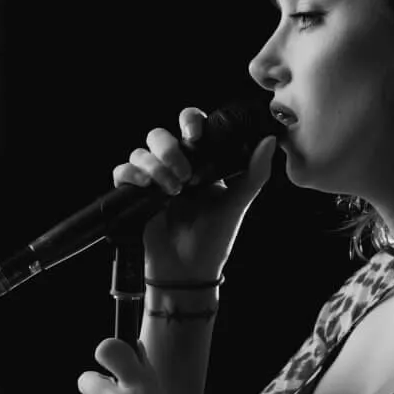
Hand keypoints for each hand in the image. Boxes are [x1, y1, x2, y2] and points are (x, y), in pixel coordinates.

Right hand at [114, 106, 278, 281]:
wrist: (189, 271)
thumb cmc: (214, 239)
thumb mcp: (237, 204)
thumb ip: (254, 173)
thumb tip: (270, 141)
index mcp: (200, 163)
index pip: (190, 127)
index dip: (189, 121)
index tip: (196, 135)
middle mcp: (174, 167)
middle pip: (159, 135)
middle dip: (169, 149)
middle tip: (185, 175)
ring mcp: (153, 181)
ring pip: (140, 152)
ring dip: (154, 166)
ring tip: (172, 190)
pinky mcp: (134, 196)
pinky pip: (122, 172)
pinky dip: (131, 174)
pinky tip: (145, 187)